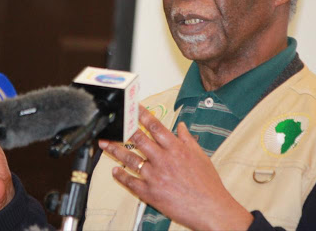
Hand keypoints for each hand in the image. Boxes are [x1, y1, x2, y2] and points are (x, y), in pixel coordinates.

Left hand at [98, 106, 253, 230]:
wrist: (210, 208)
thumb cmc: (207, 184)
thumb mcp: (200, 155)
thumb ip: (187, 139)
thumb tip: (181, 126)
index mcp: (176, 148)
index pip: (155, 126)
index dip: (141, 114)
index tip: (132, 107)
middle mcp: (163, 159)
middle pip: (138, 139)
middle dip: (123, 130)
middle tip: (113, 124)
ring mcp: (155, 176)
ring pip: (130, 159)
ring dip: (116, 151)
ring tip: (105, 144)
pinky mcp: (150, 193)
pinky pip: (131, 182)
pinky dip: (121, 176)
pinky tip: (115, 171)